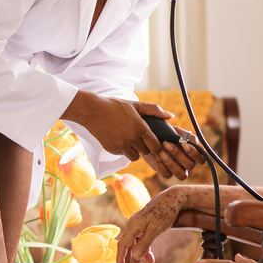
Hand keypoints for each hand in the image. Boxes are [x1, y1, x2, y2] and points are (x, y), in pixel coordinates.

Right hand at [63, 91, 206, 174]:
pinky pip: (122, 154)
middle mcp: (131, 139)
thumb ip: (154, 110)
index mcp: (140, 128)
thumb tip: (170, 116)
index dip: (155, 145)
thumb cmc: (115, 106)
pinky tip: (118, 138)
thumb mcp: (135, 105)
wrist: (92, 111)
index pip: (155, 146)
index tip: (152, 141)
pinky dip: (122, 150)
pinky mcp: (111, 149)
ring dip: (134, 151)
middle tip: (139, 138)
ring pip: (134, 157)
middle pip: (146, 152)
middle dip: (144, 147)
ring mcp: (121, 145)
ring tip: (129, 140)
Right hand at [117, 187, 183, 262]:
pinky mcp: (146, 227)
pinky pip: (142, 241)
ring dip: (138, 259)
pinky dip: (145, 251)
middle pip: (127, 247)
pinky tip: (150, 261)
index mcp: (134, 226)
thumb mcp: (156, 229)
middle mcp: (134, 226)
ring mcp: (140, 226)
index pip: (123, 245)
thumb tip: (134, 256)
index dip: (120, 259)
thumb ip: (144, 243)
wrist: (173, 198)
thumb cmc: (165, 212)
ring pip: (135, 246)